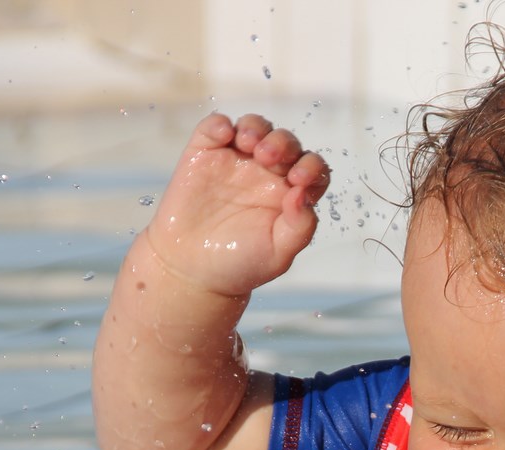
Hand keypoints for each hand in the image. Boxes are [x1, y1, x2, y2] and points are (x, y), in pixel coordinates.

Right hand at [143, 113, 331, 297]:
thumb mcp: (279, 254)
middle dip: (282, 143)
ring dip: (256, 128)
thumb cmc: (240, 264)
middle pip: (285, 142)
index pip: (312, 169)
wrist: (192, 269)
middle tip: (268, 158)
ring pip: (254, 127)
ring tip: (249, 144)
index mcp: (291, 194)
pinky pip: (215, 127)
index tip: (298, 180)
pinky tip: (223, 135)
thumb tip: (304, 195)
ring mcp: (236, 160)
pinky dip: (219, 124)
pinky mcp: (204, 154)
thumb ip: (300, 227)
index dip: (311, 167)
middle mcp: (267, 173)